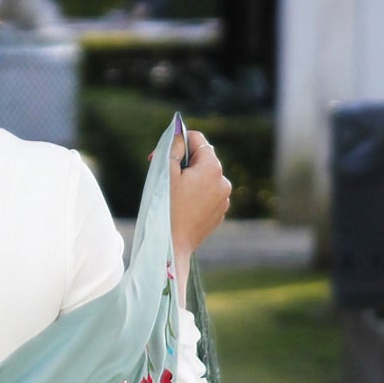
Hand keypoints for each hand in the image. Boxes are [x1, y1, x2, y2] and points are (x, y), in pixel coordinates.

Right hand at [169, 129, 230, 298]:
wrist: (171, 246)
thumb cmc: (165, 208)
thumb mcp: (164, 171)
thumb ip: (173, 147)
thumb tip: (180, 135)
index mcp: (212, 167)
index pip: (197, 139)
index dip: (177, 142)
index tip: (159, 155)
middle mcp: (223, 181)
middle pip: (202, 160)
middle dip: (182, 163)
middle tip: (162, 176)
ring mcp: (223, 200)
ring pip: (204, 178)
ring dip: (189, 180)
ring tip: (172, 196)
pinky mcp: (219, 214)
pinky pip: (207, 196)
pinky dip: (194, 196)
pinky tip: (180, 208)